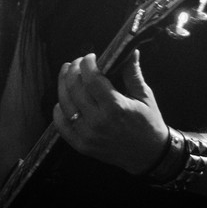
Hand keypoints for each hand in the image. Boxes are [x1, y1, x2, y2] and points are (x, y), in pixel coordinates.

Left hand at [52, 50, 168, 173]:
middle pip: (74, 88)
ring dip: (62, 85)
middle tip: (75, 63)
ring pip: (64, 104)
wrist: (149, 156)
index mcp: (116, 107)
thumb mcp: (145, 97)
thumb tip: (131, 51)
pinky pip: (61, 125)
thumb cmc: (149, 124)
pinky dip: (58, 110)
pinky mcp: (82, 145)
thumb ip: (133, 73)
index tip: (90, 57)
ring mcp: (88, 135)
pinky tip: (63, 100)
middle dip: (72, 70)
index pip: (92, 78)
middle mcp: (98, 121)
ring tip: (66, 75)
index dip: (87, 63)